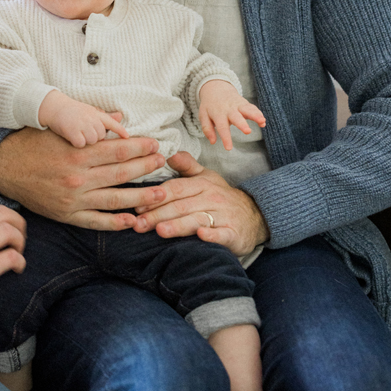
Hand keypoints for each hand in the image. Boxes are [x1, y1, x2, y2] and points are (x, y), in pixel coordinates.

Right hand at [0, 126, 167, 229]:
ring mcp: (73, 199)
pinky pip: (96, 221)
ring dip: (140, 197)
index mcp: (77, 154)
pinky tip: (133, 221)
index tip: (155, 144)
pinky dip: (115, 223)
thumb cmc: (34, 143)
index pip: (117, 150)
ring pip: (114, 200)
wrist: (5, 168)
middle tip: (163, 163)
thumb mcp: (60, 129)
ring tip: (160, 193)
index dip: (139, 147)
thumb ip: (92, 125)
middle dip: (145, 168)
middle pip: (120, 174)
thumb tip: (120, 118)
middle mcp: (78, 178)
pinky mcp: (67, 215)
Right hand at [38, 90, 129, 146]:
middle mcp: (91, 118)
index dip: (120, 130)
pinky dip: (76, 144)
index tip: (128, 137)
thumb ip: (104, 117)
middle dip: (96, 137)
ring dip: (86, 142)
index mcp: (96, 114)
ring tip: (77, 136)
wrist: (51, 108)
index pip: (112, 122)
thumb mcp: (88, 111)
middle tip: (85, 133)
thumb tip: (120, 116)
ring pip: (92, 141)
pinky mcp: (73, 132)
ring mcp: (83, 125)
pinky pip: (81, 144)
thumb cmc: (70, 112)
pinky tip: (70, 139)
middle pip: (102, 135)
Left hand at [132, 152, 269, 255]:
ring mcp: (223, 216)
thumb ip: (187, 166)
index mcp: (201, 184)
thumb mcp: (206, 177)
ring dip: (178, 226)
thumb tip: (168, 153)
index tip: (137, 206)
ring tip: (160, 231)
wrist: (253, 216)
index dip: (156, 197)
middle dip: (158, 215)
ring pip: (197, 220)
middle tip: (138, 224)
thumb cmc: (221, 197)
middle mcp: (211, 198)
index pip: (175, 189)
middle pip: (181, 206)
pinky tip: (201, 237)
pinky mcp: (233, 233)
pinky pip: (222, 234)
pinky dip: (212, 235)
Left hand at [198, 79, 265, 150]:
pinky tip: (263, 121)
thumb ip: (207, 129)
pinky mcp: (244, 103)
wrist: (216, 88)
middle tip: (248, 131)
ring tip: (262, 121)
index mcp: (218, 113)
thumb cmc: (210, 106)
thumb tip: (212, 142)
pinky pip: (252, 108)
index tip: (229, 148)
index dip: (226, 138)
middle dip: (242, 124)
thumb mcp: (204, 115)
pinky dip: (258, 113)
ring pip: (247, 109)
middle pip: (236, 117)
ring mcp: (237, 105)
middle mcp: (229, 109)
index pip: (222, 127)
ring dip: (255, 115)